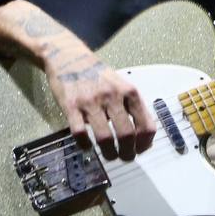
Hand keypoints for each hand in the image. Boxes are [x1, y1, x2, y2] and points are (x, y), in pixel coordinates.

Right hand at [43, 39, 156, 162]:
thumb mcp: (121, 85)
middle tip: (125, 158)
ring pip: (104, 137)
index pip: (145, 124)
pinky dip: (85, 146)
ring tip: (110, 156)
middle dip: (128, 153)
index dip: (145, 143)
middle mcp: (112, 96)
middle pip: (126, 134)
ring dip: (109, 153)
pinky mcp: (71, 106)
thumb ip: (132, 107)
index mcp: (129, 92)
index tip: (140, 150)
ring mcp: (91, 101)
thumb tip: (143, 137)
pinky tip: (87, 147)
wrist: (69, 57)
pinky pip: (79, 133)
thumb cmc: (98, 75)